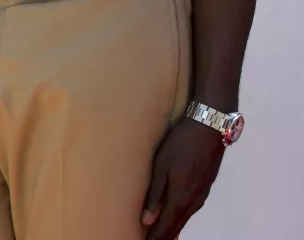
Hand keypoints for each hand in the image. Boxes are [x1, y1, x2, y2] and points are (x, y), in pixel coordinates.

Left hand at [141, 118, 225, 237]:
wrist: (210, 128)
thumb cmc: (181, 144)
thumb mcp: (162, 167)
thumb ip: (155, 195)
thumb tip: (147, 221)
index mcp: (182, 197)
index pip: (167, 226)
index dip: (156, 238)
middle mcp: (194, 201)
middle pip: (177, 226)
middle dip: (163, 237)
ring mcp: (201, 195)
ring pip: (184, 219)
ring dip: (172, 229)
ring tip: (160, 237)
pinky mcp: (204, 188)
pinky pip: (190, 210)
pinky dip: (180, 219)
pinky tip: (175, 220)